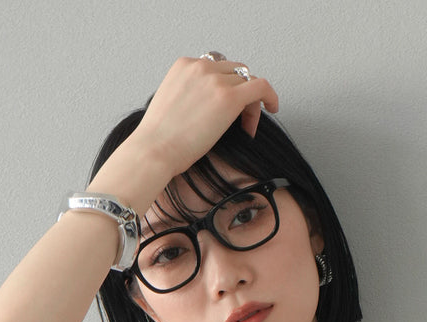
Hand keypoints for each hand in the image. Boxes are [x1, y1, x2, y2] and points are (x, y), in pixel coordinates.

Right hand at [133, 55, 280, 179]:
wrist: (153, 150)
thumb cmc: (157, 140)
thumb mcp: (170, 105)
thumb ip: (188, 96)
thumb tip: (205, 109)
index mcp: (183, 65)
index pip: (216, 67)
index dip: (226, 87)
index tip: (227, 109)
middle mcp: (200, 66)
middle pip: (234, 72)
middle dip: (239, 94)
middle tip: (240, 122)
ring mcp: (215, 79)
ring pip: (247, 82)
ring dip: (250, 104)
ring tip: (246, 127)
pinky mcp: (229, 97)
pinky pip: (261, 88)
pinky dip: (270, 96)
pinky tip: (273, 108)